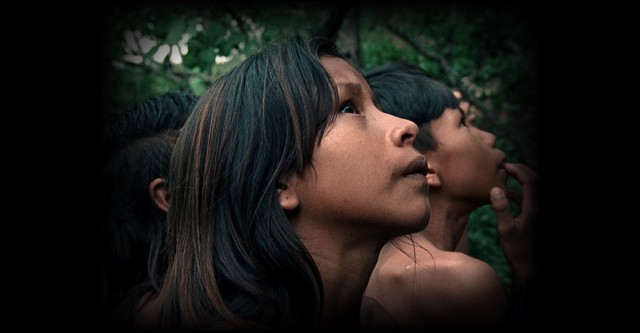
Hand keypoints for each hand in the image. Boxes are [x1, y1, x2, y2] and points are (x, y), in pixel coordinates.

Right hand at [490, 163, 538, 286]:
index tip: (505, 166)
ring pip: (532, 190)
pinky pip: (528, 199)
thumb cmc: (517, 251)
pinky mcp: (534, 218)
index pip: (531, 181)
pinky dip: (519, 193)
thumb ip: (501, 208)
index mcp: (534, 208)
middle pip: (535, 182)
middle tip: (507, 167)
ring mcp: (537, 213)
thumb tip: (495, 188)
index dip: (519, 170)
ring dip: (521, 181)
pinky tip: (507, 195)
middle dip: (522, 172)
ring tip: (506, 177)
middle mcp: (538, 208)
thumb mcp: (506, 230)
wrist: (528, 267)